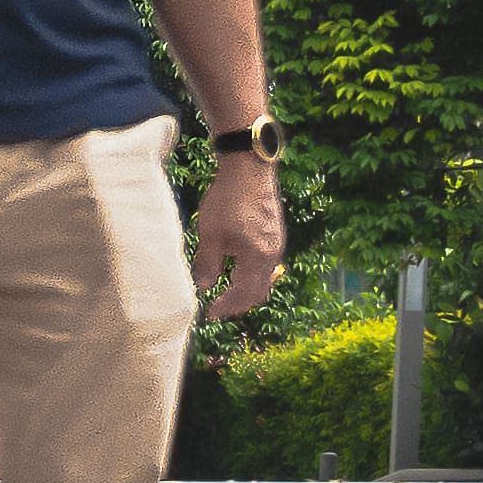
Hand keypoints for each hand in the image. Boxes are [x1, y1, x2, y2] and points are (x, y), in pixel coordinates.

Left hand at [195, 150, 289, 320]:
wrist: (248, 167)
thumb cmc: (227, 201)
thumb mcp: (210, 235)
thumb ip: (208, 264)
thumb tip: (205, 287)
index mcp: (258, 258)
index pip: (244, 294)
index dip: (228, 307)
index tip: (211, 314)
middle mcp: (273, 254)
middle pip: (259, 290)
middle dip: (240, 303)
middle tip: (220, 308)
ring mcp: (277, 242)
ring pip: (265, 277)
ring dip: (247, 289)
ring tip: (227, 292)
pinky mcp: (275, 231)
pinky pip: (267, 263)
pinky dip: (252, 274)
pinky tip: (238, 268)